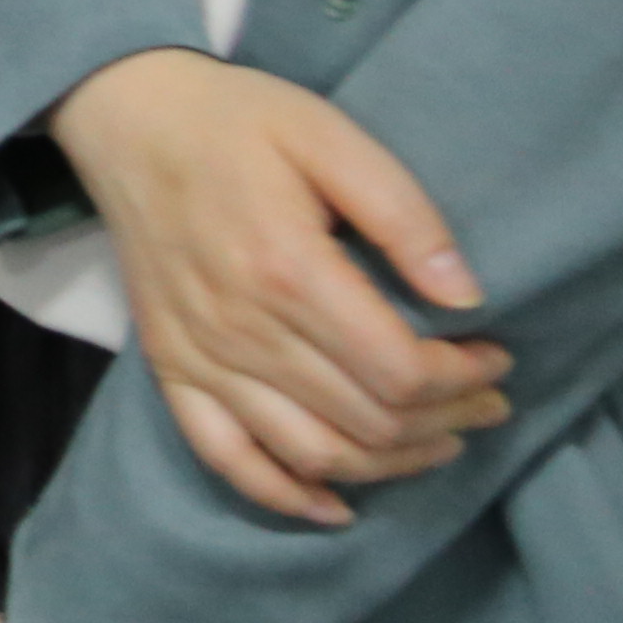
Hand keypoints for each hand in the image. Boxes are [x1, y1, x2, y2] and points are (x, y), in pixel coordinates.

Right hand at [46, 46, 509, 522]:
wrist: (126, 116)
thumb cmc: (237, 121)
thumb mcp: (329, 136)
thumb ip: (402, 214)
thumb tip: (466, 297)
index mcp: (287, 270)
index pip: (399, 370)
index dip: (463, 379)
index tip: (496, 357)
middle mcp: (242, 329)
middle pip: (369, 421)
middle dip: (446, 422)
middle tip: (486, 401)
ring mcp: (200, 357)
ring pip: (315, 453)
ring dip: (390, 465)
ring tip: (438, 441)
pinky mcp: (170, 368)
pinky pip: (227, 458)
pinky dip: (285, 496)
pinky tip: (335, 506)